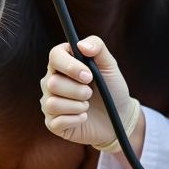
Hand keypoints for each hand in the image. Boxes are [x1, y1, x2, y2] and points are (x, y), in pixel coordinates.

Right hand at [41, 35, 136, 149]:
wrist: (118, 116)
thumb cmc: (111, 87)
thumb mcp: (110, 65)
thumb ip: (97, 47)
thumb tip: (81, 45)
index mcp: (62, 63)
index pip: (54, 56)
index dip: (70, 66)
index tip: (89, 76)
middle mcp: (51, 81)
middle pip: (52, 83)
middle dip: (77, 90)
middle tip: (90, 93)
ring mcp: (49, 102)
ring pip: (52, 103)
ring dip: (77, 106)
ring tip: (87, 105)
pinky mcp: (53, 123)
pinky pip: (57, 122)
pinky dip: (76, 120)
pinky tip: (84, 117)